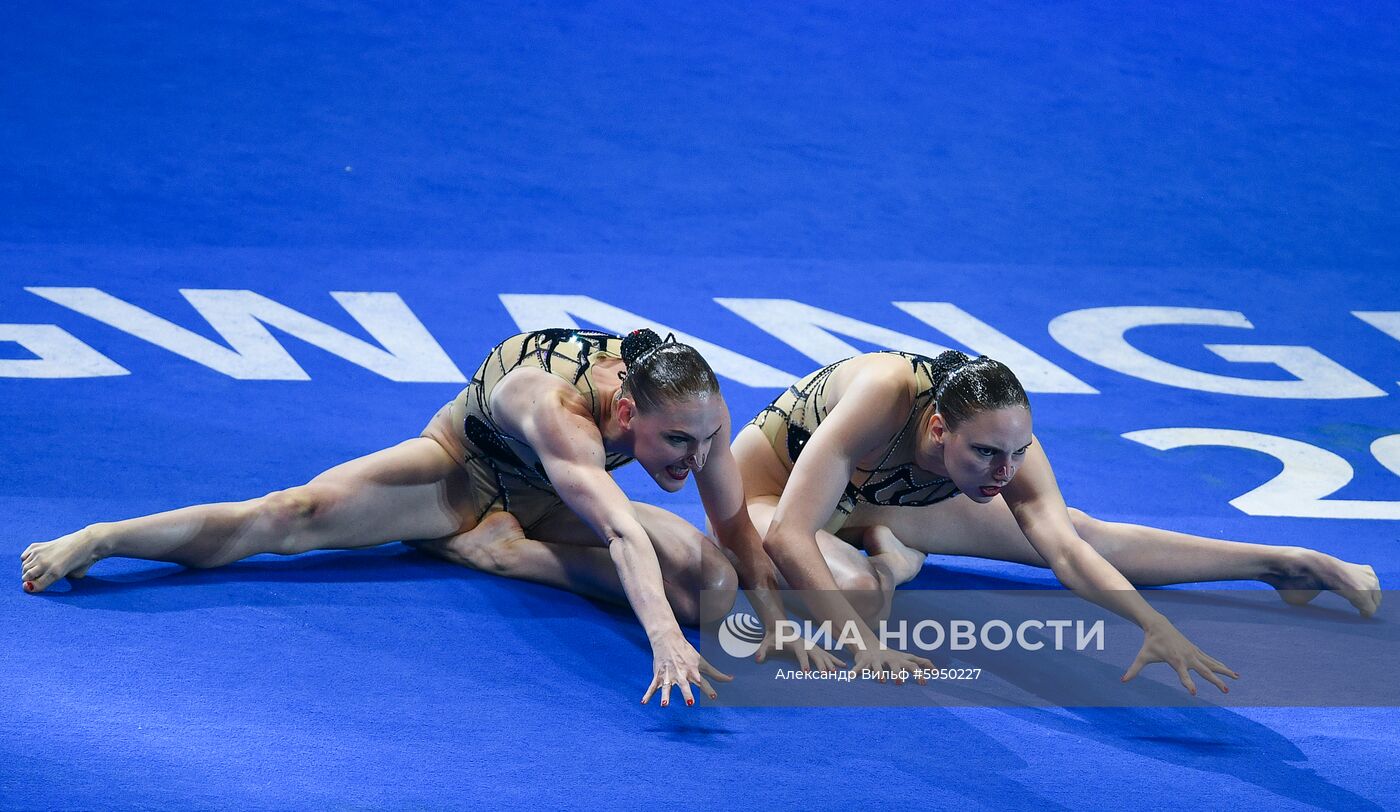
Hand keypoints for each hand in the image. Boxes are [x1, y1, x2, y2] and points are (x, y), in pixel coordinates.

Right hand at [641, 633, 731, 706]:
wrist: (668, 640)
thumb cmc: (688, 652)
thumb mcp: (702, 661)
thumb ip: (716, 673)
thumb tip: (731, 679)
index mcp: (692, 671)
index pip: (702, 682)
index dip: (708, 689)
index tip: (714, 697)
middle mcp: (681, 674)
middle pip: (685, 686)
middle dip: (687, 694)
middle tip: (690, 703)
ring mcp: (669, 675)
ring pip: (667, 687)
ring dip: (666, 696)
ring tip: (664, 705)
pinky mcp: (659, 675)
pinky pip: (652, 687)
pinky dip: (648, 695)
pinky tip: (643, 703)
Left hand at [754, 627, 846, 671]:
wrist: (779, 627)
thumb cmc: (772, 638)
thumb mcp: (765, 644)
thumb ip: (761, 651)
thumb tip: (757, 659)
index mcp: (795, 643)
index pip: (801, 653)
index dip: (803, 662)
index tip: (806, 672)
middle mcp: (806, 643)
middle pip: (815, 654)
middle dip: (821, 664)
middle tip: (826, 675)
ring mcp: (811, 645)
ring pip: (823, 654)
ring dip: (830, 663)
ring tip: (837, 673)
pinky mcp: (814, 647)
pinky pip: (826, 654)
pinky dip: (835, 660)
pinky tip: (843, 666)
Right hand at [849, 645, 934, 684]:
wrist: (869, 644)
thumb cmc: (892, 656)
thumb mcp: (906, 657)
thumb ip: (922, 662)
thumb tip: (937, 671)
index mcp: (900, 659)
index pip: (913, 664)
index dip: (919, 673)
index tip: (924, 682)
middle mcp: (889, 659)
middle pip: (896, 665)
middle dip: (898, 673)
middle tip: (900, 682)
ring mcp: (876, 660)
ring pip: (878, 667)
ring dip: (879, 673)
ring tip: (881, 681)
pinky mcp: (864, 661)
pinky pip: (859, 668)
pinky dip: (855, 672)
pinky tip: (851, 678)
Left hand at [1122, 620, 1238, 694]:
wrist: (1159, 625)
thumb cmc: (1150, 643)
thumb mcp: (1142, 657)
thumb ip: (1134, 669)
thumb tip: (1122, 680)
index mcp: (1176, 660)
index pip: (1183, 675)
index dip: (1188, 683)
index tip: (1194, 693)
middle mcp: (1188, 657)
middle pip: (1204, 671)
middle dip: (1215, 681)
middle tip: (1226, 691)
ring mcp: (1194, 653)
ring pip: (1212, 663)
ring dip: (1224, 671)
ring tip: (1237, 678)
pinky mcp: (1196, 650)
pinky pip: (1210, 659)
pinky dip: (1220, 665)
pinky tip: (1230, 671)